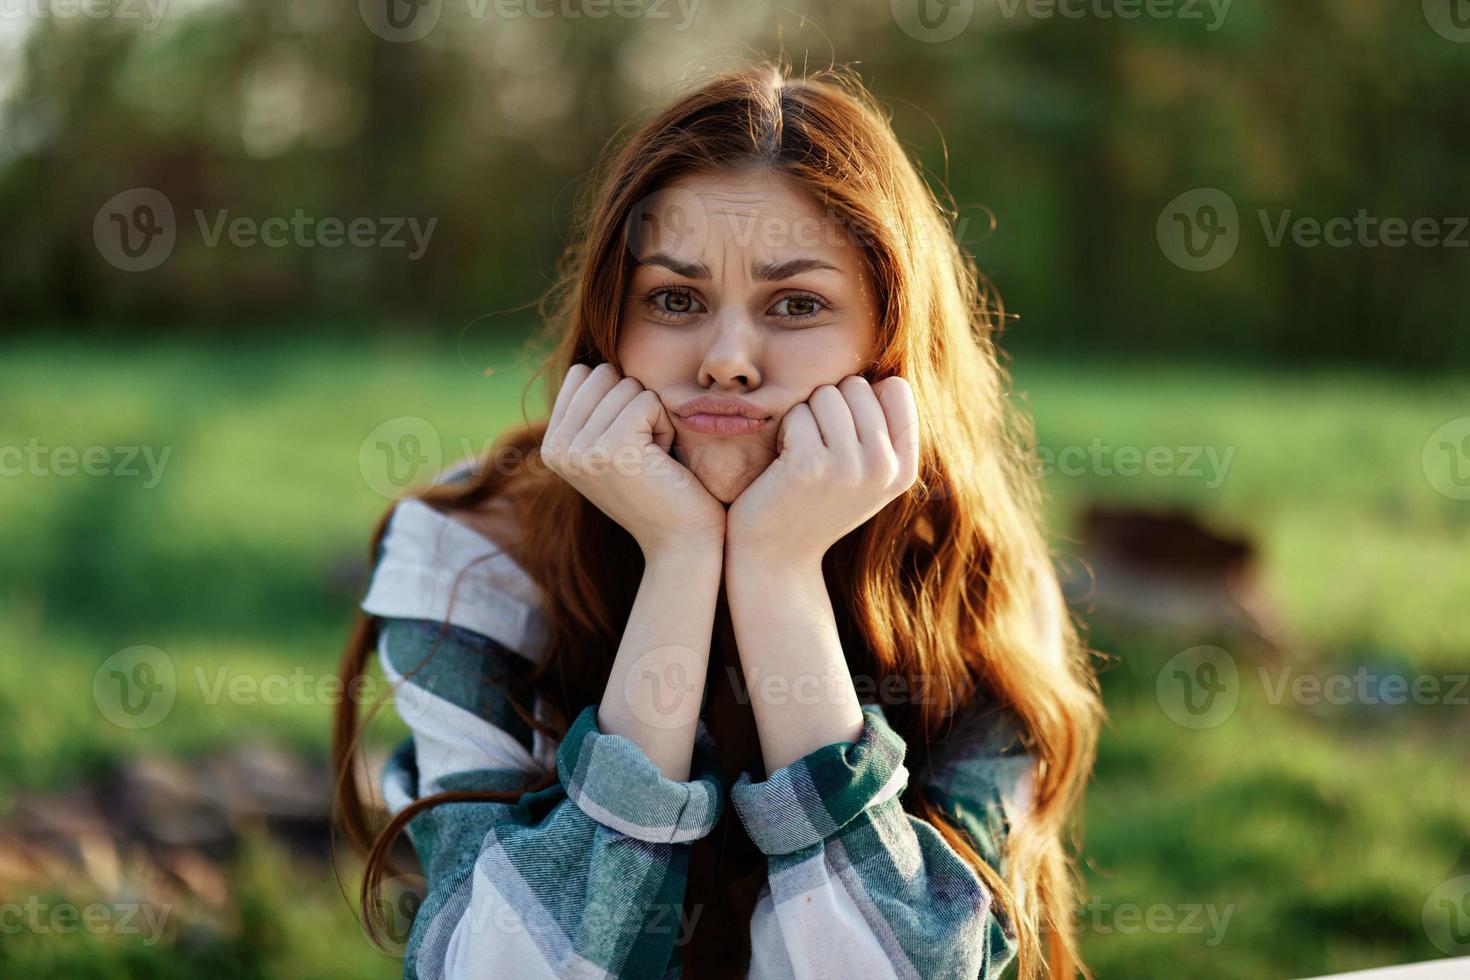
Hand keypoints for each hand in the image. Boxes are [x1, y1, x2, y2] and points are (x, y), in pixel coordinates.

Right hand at [541, 363, 725, 557]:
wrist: (681, 542)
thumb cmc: (659, 488)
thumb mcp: (610, 447)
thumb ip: (592, 412)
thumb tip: (588, 365)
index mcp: (552, 444)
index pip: (583, 373)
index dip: (619, 398)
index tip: (628, 443)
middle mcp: (557, 447)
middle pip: (604, 374)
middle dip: (635, 404)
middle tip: (644, 451)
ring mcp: (580, 449)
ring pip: (628, 386)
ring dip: (653, 417)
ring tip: (652, 458)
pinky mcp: (612, 448)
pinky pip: (648, 400)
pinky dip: (665, 426)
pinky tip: (662, 461)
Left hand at [726, 375, 919, 568]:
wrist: (775, 557)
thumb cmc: (814, 503)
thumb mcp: (864, 472)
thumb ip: (882, 430)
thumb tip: (884, 375)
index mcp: (904, 468)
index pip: (896, 388)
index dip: (861, 399)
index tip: (844, 434)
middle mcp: (884, 468)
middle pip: (858, 386)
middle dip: (829, 407)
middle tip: (816, 448)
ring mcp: (849, 467)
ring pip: (827, 394)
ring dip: (805, 416)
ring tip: (801, 455)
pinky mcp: (809, 465)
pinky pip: (798, 412)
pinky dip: (784, 430)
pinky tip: (782, 463)